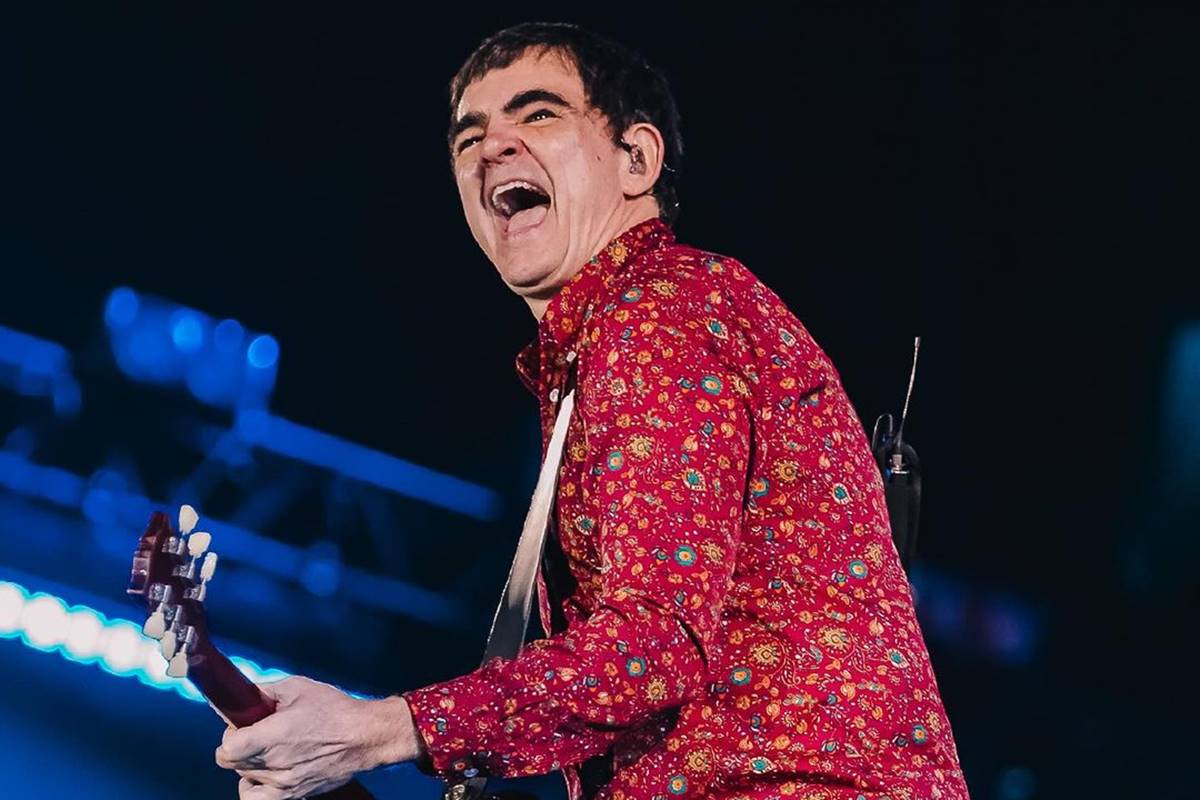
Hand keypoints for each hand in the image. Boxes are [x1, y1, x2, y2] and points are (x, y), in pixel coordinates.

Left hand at [214, 675, 422, 798]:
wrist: (365, 736)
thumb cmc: (335, 710)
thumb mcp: (297, 687)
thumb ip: (266, 691)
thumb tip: (245, 694)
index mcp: (271, 737)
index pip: (226, 749)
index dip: (229, 735)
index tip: (239, 726)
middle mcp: (273, 765)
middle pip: (233, 764)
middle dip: (239, 746)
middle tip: (254, 733)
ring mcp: (283, 784)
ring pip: (245, 780)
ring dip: (248, 766)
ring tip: (264, 753)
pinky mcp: (293, 795)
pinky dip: (255, 788)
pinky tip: (265, 774)